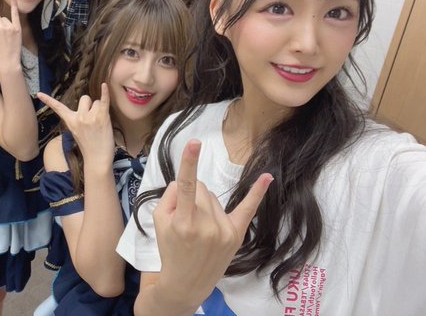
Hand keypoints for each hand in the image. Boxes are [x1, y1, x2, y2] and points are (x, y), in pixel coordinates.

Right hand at [37, 83, 114, 165]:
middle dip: (90, 105)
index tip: (38, 94)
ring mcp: (90, 117)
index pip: (58, 108)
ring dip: (99, 109)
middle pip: (85, 98)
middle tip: (93, 120)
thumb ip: (76, 119)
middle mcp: (78, 117)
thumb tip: (83, 108)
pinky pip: (103, 101)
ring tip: (100, 123)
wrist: (97, 160)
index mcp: (70, 121)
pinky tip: (104, 85)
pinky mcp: (102, 118)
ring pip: (95, 101)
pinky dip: (105, 93)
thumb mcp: (76, 133)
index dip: (48, 100)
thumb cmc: (88, 147)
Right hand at [153, 139, 271, 306]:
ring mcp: (223, 230)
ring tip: (198, 227)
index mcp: (183, 222)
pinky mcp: (236, 234)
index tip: (194, 142)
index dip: (189, 162)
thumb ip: (170, 195)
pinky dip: (257, 193)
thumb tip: (186, 180)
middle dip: (191, 196)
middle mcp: (206, 225)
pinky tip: (267, 177)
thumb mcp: (158, 222)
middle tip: (185, 218)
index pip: (187, 186)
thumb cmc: (170, 249)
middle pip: (200, 188)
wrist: (186, 282)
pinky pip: (247, 208)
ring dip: (205, 204)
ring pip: (213, 198)